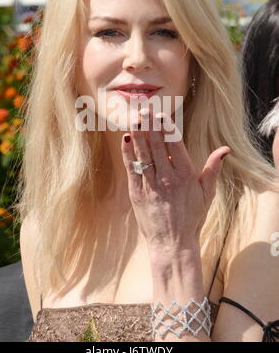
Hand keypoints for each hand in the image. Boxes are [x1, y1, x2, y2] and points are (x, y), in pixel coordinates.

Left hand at [121, 108, 229, 256]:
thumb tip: (225, 149)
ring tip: (134, 117)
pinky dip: (129, 153)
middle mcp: (168, 177)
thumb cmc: (192, 217)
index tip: (160, 113)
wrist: (173, 244)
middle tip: (144, 108)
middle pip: (157, 145)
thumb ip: (213, 168)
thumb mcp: (207, 193)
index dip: (166, 127)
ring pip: (143, 154)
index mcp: (186, 175)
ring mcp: (151, 185)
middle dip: (150, 125)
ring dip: (138, 134)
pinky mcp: (137, 193)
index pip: (174, 145)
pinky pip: (132, 168)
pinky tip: (127, 138)